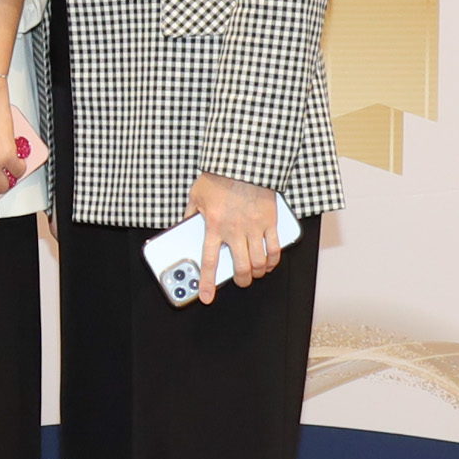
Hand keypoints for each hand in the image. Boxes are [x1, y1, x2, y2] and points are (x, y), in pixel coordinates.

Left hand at [191, 172, 280, 296]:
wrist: (243, 161)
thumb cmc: (219, 176)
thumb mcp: (196, 196)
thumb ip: (190, 215)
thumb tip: (183, 227)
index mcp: (214, 225)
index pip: (209, 261)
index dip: (207, 283)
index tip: (206, 297)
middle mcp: (234, 230)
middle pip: (240, 267)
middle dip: (241, 280)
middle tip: (240, 281)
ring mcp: (254, 227)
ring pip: (259, 262)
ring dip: (257, 273)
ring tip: (254, 273)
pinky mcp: (270, 221)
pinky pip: (274, 248)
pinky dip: (273, 260)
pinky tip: (270, 262)